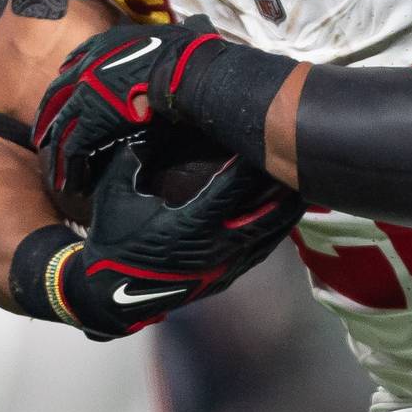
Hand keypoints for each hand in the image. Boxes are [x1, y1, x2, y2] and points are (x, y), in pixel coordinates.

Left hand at [32, 18, 226, 194]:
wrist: (180, 69)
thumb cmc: (182, 52)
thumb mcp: (166, 35)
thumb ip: (163, 40)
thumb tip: (190, 31)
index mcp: (103, 46)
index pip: (74, 62)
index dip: (67, 81)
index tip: (62, 93)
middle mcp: (86, 68)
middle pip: (56, 97)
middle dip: (48, 118)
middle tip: (41, 136)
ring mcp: (84, 94)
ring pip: (62, 128)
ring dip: (57, 154)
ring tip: (56, 174)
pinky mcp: (91, 121)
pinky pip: (74, 148)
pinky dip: (71, 168)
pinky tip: (73, 184)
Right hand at [44, 137, 301, 338]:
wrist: (105, 296)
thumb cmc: (110, 237)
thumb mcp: (116, 191)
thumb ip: (135, 154)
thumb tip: (148, 115)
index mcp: (187, 227)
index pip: (229, 190)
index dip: (250, 165)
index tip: (265, 138)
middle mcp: (211, 251)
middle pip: (263, 215)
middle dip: (282, 188)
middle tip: (303, 159)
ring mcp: (221, 270)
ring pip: (267, 238)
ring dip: (286, 212)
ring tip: (305, 183)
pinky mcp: (223, 280)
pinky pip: (259, 253)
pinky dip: (275, 232)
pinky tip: (286, 214)